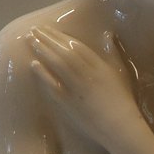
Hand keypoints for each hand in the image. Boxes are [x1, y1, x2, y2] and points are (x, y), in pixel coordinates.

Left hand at [28, 26, 140, 151]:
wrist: (119, 125)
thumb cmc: (122, 99)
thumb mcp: (121, 72)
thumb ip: (113, 53)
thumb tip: (108, 35)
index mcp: (98, 65)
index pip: (75, 46)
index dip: (60, 36)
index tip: (48, 28)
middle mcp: (86, 73)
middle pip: (63, 52)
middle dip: (47, 39)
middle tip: (33, 30)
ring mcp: (76, 88)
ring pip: (57, 65)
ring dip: (43, 51)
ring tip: (30, 40)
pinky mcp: (69, 102)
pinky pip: (53, 85)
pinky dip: (43, 74)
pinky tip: (33, 64)